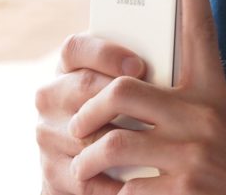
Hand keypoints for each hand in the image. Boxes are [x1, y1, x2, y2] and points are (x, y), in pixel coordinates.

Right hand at [35, 30, 143, 194]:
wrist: (91, 163)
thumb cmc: (119, 116)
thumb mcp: (120, 85)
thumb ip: (135, 68)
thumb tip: (177, 44)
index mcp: (67, 68)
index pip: (75, 49)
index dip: (104, 54)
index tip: (138, 65)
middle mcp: (51, 97)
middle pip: (83, 87)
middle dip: (121, 95)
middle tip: (155, 106)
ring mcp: (48, 134)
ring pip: (87, 135)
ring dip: (122, 143)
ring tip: (158, 145)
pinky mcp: (53, 171)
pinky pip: (86, 177)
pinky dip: (116, 182)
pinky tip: (141, 180)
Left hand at [67, 0, 225, 193]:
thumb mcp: (220, 121)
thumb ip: (182, 100)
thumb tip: (132, 83)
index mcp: (213, 92)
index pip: (201, 29)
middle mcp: (205, 114)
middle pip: (121, 90)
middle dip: (87, 111)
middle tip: (77, 127)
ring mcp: (195, 153)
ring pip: (113, 144)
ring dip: (87, 163)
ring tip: (85, 171)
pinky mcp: (187, 189)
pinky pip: (125, 190)